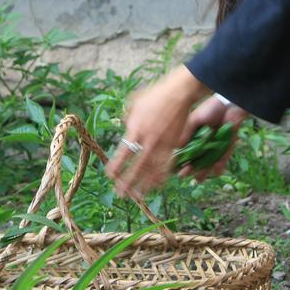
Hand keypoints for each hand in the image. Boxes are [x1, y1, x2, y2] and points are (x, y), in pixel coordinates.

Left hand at [106, 65, 208, 197]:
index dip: (116, 166)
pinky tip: (157, 186)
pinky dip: (161, 177)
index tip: (110, 175)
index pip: (123, 153)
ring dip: (144, 184)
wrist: (179, 93)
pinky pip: (166, 165)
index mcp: (135, 129)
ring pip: (152, 169)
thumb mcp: (134, 102)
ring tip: (137, 196)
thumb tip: (124, 125)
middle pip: (136, 166)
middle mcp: (148, 140)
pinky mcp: (174, 145)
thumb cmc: (155, 94)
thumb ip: (127, 116)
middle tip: (120, 194)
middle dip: (128, 182)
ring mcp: (162, 144)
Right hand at [179, 96, 249, 181]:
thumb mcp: (194, 120)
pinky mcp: (226, 148)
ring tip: (199, 179)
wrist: (230, 105)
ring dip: (203, 172)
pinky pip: (223, 160)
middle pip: (195, 161)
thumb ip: (186, 133)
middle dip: (190, 169)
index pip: (184, 152)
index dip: (180, 161)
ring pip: (208, 163)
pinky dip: (220, 167)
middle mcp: (203, 144)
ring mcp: (215, 147)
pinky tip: (215, 172)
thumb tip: (176, 148)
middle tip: (185, 174)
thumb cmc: (210, 109)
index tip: (175, 167)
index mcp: (193, 137)